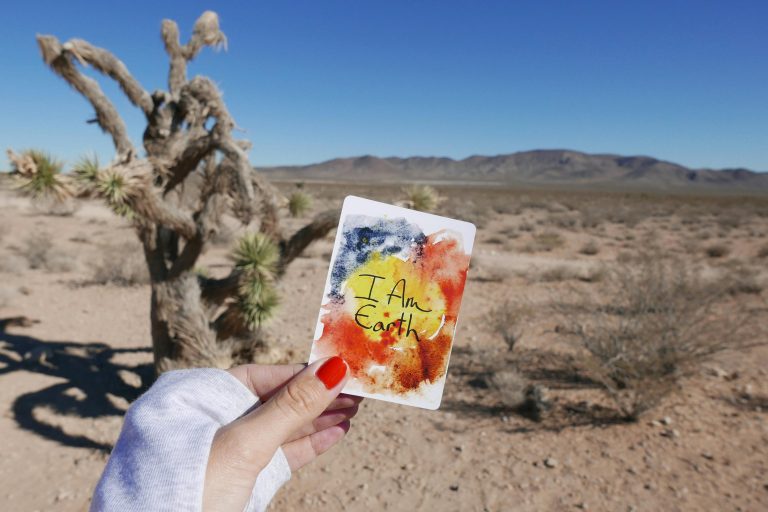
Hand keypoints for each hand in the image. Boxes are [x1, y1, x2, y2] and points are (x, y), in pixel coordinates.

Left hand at [203, 357, 359, 510]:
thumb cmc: (194, 488)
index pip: (262, 376)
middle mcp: (215, 419)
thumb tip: (334, 368)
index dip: (303, 373)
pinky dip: (310, 443)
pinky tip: (337, 432)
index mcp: (199, 398)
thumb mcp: (245, 443)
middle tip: (358, 389)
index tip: (340, 368)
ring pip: (283, 427)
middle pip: (276, 400)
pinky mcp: (245, 478)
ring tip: (354, 410)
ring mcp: (230, 450)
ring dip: (320, 418)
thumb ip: (291, 406)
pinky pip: (282, 453)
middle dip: (317, 395)